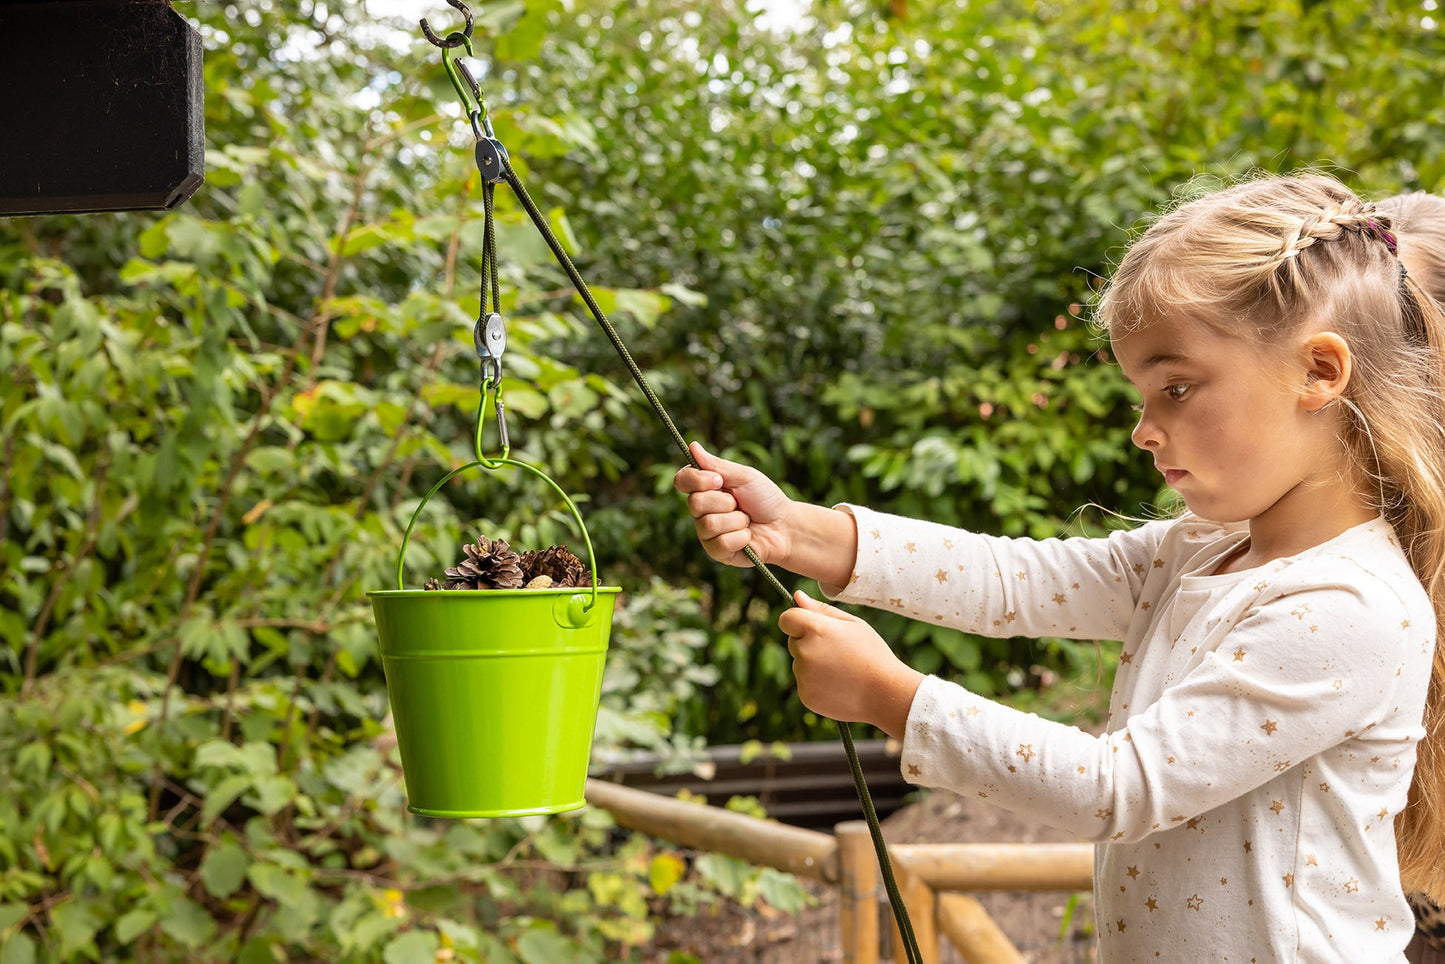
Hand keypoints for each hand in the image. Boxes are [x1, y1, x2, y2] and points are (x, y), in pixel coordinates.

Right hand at [674, 441, 793, 567]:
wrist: (785, 526)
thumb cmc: (765, 499)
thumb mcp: (744, 477)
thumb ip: (716, 465)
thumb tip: (692, 446)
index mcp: (705, 489)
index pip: (682, 481)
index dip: (696, 480)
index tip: (719, 480)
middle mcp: (702, 511)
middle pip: (694, 503)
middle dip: (724, 502)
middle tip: (740, 503)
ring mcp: (707, 533)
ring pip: (709, 524)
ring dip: (736, 520)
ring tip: (747, 521)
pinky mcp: (717, 552)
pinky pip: (720, 543)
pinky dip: (741, 537)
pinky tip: (748, 536)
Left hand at [779, 590, 923, 738]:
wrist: (885, 693)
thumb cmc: (872, 653)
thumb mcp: (852, 624)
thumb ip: (821, 609)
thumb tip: (797, 596)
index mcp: (815, 629)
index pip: (786, 619)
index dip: (797, 621)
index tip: (811, 627)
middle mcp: (805, 652)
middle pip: (793, 641)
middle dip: (809, 643)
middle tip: (838, 652)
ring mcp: (803, 676)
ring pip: (799, 663)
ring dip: (813, 664)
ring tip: (842, 670)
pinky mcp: (805, 695)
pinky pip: (804, 683)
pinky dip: (816, 683)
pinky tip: (839, 685)